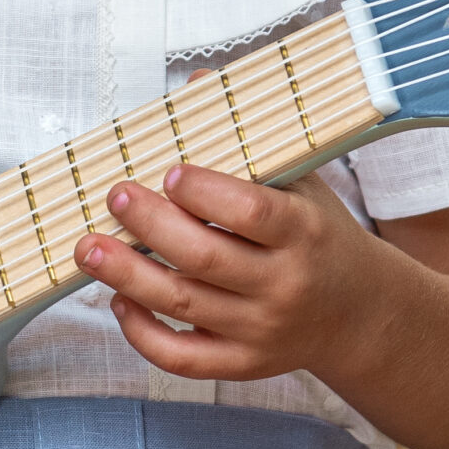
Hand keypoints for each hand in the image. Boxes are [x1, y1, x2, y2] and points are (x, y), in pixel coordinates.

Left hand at [75, 163, 380, 382]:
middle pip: (204, 258)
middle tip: (115, 195)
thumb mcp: (304, 183)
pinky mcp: (242, 364)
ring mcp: (261, 330)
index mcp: (303, 232)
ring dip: (126, 276)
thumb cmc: (319, 237)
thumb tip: (194, 84)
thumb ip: (250, 139)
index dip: (205, 191)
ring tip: (88, 247)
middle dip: (150, 225)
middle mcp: (284, 285)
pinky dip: (142, 333)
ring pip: (182, 305)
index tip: (169, 172)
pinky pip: (182, 358)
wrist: (361, 313)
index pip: (250, 211)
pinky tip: (119, 301)